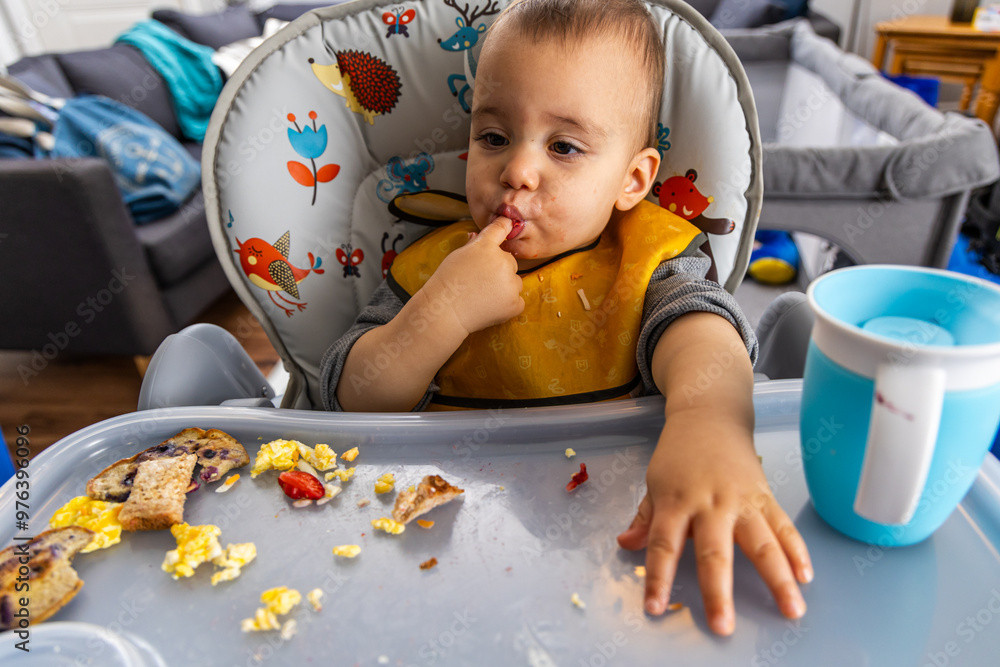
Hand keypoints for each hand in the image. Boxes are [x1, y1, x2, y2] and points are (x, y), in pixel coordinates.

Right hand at [423, 216, 524, 335]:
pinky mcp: (515, 303)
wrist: (444, 311)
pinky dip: (508, 304)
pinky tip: (491, 305)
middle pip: (510, 261)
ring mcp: (511, 283)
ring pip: (515, 282)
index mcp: (486, 246)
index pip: (501, 228)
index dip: (505, 225)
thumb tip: (476, 235)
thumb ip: (472, 245)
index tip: (508, 224)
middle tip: (481, 281)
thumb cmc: (446, 283)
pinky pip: (518, 300)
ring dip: (505, 287)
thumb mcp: (457, 256)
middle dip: (500, 269)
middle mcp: (503, 261)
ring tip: (483, 295)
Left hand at [617, 410, 812, 635]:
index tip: (654, 608)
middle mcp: (709, 504)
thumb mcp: (654, 482)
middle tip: (724, 626)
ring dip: (778, 578)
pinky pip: (783, 526)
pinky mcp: (766, 495)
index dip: (658, 578)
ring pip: (761, 543)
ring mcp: (741, 500)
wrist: (709, 416)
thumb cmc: (679, 454)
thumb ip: (645, 518)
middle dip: (718, 591)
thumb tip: (625, 545)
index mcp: (675, 502)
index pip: (662, 545)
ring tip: (791, 610)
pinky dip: (797, 551)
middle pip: (714, 552)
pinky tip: (807, 576)